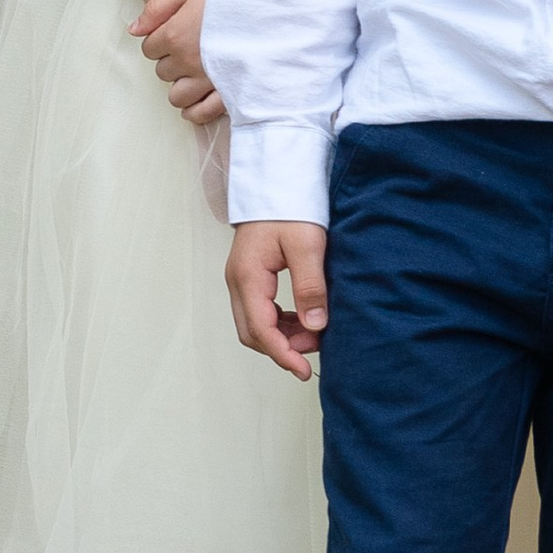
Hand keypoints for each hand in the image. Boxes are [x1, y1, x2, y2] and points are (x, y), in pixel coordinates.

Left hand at [132, 0, 224, 124]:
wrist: (268, 6)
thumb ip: (156, 10)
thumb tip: (133, 30)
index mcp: (175, 35)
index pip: (149, 49)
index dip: (159, 42)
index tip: (173, 35)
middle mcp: (188, 61)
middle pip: (163, 73)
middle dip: (171, 63)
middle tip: (189, 50)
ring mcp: (208, 80)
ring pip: (177, 97)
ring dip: (181, 87)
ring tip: (192, 76)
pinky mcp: (228, 93)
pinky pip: (202, 113)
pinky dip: (195, 111)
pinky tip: (195, 103)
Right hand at [226, 218, 329, 378]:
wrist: (275, 182)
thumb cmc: (289, 208)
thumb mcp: (307, 246)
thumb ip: (310, 287)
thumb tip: (315, 326)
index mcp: (247, 276)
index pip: (260, 330)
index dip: (282, 355)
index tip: (304, 371)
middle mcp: (237, 282)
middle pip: (251, 333)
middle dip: (282, 349)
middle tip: (314, 351)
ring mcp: (241, 279)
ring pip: (254, 324)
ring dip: (282, 337)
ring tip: (315, 334)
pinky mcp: (249, 277)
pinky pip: (259, 311)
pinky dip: (280, 324)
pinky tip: (303, 320)